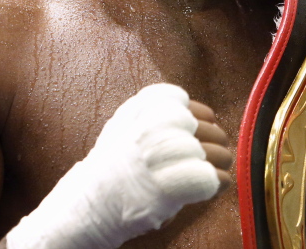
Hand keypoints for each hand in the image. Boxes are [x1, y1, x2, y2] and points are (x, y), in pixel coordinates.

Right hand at [5, 84, 229, 248]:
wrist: (87, 207)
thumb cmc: (111, 171)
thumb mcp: (121, 129)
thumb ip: (149, 115)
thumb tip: (195, 115)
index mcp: (132, 113)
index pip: (176, 98)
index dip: (195, 111)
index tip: (196, 126)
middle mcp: (142, 130)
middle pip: (198, 124)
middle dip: (214, 137)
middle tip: (215, 151)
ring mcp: (152, 159)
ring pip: (206, 150)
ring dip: (218, 160)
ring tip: (215, 170)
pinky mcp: (163, 188)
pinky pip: (206, 178)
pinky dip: (214, 183)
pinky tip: (210, 186)